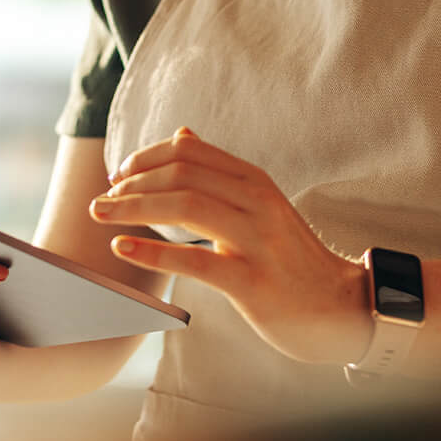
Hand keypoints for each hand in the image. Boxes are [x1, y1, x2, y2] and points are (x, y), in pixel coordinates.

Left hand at [89, 128, 371, 365]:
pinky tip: (122, 248)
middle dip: (132, 183)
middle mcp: (257, 202)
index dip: (146, 158)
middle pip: (182, 174)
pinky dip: (152, 251)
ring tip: (101, 215)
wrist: (339, 306)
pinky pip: (194, 261)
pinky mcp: (251, 281)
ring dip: (133, 208)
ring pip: (185, 207)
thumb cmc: (290, 257)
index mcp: (255, 181)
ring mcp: (256, 240)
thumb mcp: (261, 205)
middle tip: (100, 199)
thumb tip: (182, 134)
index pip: (190, 152)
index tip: (119, 174)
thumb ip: (220, 172)